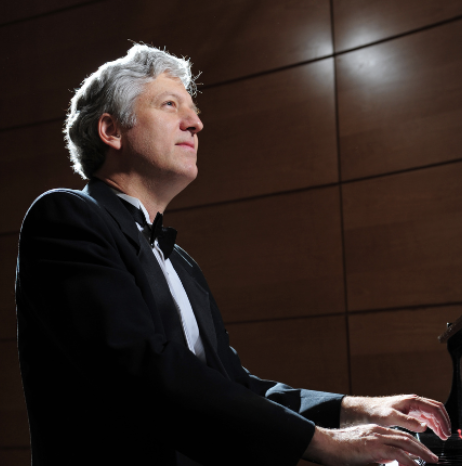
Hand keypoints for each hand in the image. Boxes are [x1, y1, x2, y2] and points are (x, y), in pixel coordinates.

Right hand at [303, 424, 438, 465]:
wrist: (326, 444)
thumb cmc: (339, 450)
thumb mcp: (362, 451)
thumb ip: (376, 454)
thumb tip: (388, 461)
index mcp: (374, 431)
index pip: (398, 436)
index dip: (413, 444)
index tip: (422, 453)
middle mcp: (377, 431)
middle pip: (405, 438)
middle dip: (422, 448)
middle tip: (433, 458)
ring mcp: (376, 437)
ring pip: (405, 443)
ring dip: (420, 453)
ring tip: (431, 461)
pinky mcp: (374, 446)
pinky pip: (397, 453)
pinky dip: (408, 460)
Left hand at [340, 394, 450, 439]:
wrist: (364, 410)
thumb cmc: (375, 411)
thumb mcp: (390, 417)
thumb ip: (407, 421)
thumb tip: (424, 427)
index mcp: (411, 401)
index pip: (434, 408)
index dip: (443, 420)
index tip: (446, 433)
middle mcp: (412, 402)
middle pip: (435, 409)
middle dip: (444, 421)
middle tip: (447, 435)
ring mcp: (410, 406)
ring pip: (431, 413)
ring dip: (438, 423)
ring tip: (442, 436)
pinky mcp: (407, 412)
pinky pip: (424, 416)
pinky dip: (431, 424)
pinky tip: (432, 432)